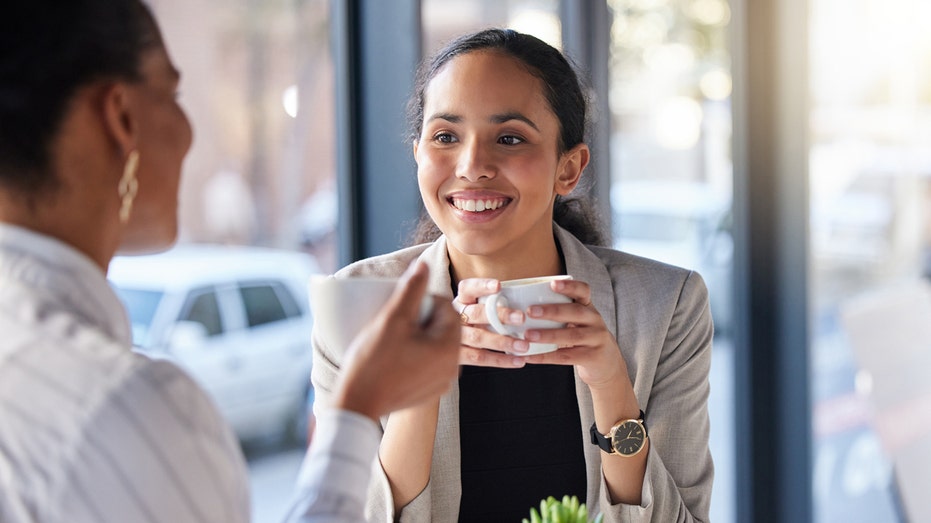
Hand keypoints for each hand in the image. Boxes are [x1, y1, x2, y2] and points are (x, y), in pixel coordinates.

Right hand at [334, 262, 460, 420]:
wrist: (357, 404)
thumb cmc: (373, 362)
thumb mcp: (392, 319)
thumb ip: (411, 289)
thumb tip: (423, 265)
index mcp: (449, 346)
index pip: (445, 306)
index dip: (421, 301)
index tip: (399, 309)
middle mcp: (453, 366)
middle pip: (441, 326)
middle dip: (420, 319)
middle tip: (394, 324)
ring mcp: (442, 381)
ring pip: (435, 344)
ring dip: (417, 336)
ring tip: (392, 340)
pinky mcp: (430, 391)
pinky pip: (428, 363)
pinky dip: (415, 355)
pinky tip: (393, 358)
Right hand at [454, 278, 530, 367]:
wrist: (448, 343)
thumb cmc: (476, 320)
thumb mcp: (478, 307)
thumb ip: (495, 303)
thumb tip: (531, 297)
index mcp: (461, 300)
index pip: (467, 288)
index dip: (481, 286)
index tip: (499, 286)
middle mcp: (455, 316)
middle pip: (475, 313)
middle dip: (500, 315)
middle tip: (522, 318)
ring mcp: (454, 336)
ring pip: (478, 338)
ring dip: (503, 342)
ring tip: (524, 345)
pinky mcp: (457, 355)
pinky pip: (479, 358)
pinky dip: (500, 360)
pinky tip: (518, 361)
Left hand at [518, 278, 628, 388]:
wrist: (607, 363)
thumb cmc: (582, 337)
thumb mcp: (577, 321)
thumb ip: (559, 312)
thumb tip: (520, 306)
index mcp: (588, 307)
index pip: (583, 291)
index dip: (569, 286)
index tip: (552, 284)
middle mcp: (595, 320)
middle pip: (576, 312)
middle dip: (552, 311)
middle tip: (530, 311)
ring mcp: (596, 339)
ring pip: (572, 335)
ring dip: (548, 335)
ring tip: (527, 336)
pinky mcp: (593, 357)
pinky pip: (567, 357)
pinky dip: (546, 357)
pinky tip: (529, 357)